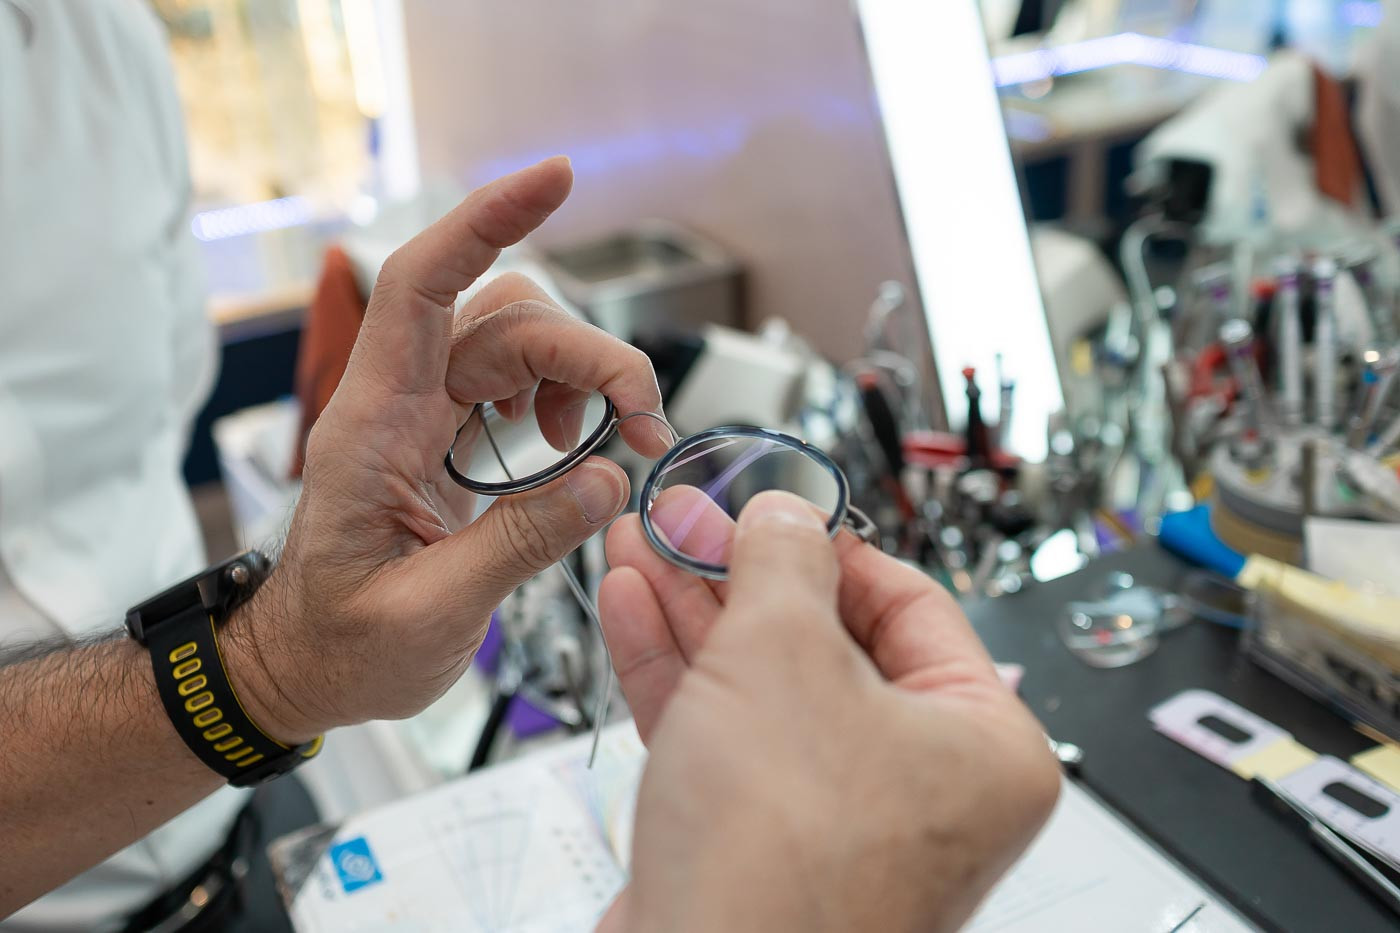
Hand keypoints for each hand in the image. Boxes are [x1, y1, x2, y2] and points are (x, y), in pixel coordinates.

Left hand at [222, 157, 670, 741]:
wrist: (304, 665)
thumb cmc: (342, 644)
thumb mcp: (429, 613)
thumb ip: (519, 542)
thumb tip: (608, 480)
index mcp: (373, 427)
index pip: (421, 287)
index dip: (483, 222)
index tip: (553, 179)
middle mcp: (399, 403)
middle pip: (506, 320)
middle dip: (590, 352)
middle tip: (644, 423)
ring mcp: (425, 416)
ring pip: (519, 342)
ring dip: (582, 373)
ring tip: (615, 437)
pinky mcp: (449, 439)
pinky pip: (518, 382)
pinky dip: (565, 398)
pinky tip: (575, 446)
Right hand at [597, 493, 1058, 931]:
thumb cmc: (779, 865)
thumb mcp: (783, 655)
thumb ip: (783, 562)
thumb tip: (783, 513)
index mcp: (981, 744)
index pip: (909, 601)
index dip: (827, 542)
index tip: (767, 503)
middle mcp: (920, 786)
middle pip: (826, 639)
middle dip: (741, 572)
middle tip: (689, 519)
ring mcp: (836, 818)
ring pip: (764, 682)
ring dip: (696, 610)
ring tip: (645, 546)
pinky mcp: (760, 839)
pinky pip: (727, 731)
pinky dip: (680, 669)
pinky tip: (635, 607)